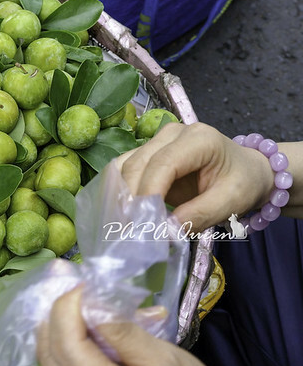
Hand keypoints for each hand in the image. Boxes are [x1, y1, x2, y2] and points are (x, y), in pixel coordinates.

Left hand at [36, 287, 249, 365]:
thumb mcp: (170, 363)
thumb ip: (125, 335)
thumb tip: (90, 305)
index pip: (68, 346)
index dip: (67, 308)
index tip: (82, 285)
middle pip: (50, 355)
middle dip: (57, 315)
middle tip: (77, 289)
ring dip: (60, 331)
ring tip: (80, 304)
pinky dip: (70, 350)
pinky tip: (87, 331)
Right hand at [117, 122, 274, 231]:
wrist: (245, 171)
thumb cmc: (242, 183)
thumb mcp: (232, 202)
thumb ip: (200, 215)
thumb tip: (166, 229)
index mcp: (200, 139)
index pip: (164, 163)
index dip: (149, 191)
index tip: (143, 222)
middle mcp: (173, 134)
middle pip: (138, 164)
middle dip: (131, 199)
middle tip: (132, 231)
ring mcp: (156, 141)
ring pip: (125, 166)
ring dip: (121, 196)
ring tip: (125, 224)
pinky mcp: (146, 153)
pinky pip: (123, 170)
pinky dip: (119, 191)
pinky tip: (122, 212)